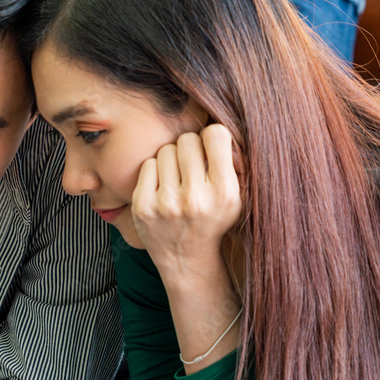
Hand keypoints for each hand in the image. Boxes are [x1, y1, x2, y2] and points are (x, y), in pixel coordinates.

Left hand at [132, 124, 241, 274]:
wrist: (186, 260)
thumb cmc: (213, 219)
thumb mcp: (236, 196)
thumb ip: (233, 160)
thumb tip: (218, 119)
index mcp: (225, 194)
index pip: (215, 134)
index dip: (213, 137)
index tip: (212, 149)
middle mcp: (195, 199)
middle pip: (188, 140)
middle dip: (191, 148)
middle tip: (193, 166)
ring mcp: (165, 203)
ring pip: (166, 150)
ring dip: (172, 159)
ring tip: (179, 179)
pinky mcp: (142, 206)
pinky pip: (148, 164)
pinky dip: (156, 172)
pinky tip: (163, 188)